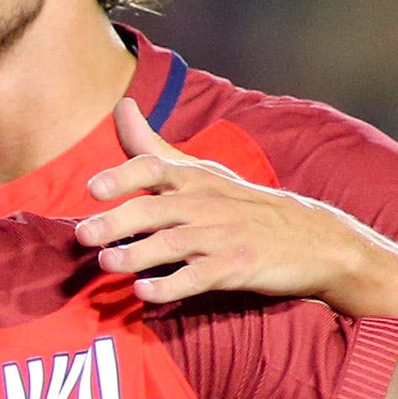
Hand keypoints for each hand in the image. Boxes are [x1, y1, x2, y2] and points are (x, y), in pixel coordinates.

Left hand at [76, 99, 374, 305]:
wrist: (315, 240)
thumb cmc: (245, 205)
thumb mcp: (203, 171)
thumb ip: (154, 146)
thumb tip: (121, 106)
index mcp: (195, 179)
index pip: (156, 168)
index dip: (124, 176)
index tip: (93, 188)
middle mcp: (205, 204)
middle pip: (155, 209)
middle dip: (116, 221)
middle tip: (82, 235)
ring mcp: (221, 237)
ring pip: (172, 244)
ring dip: (136, 254)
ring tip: (106, 262)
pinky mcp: (236, 268)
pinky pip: (198, 278)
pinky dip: (170, 285)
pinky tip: (145, 292)